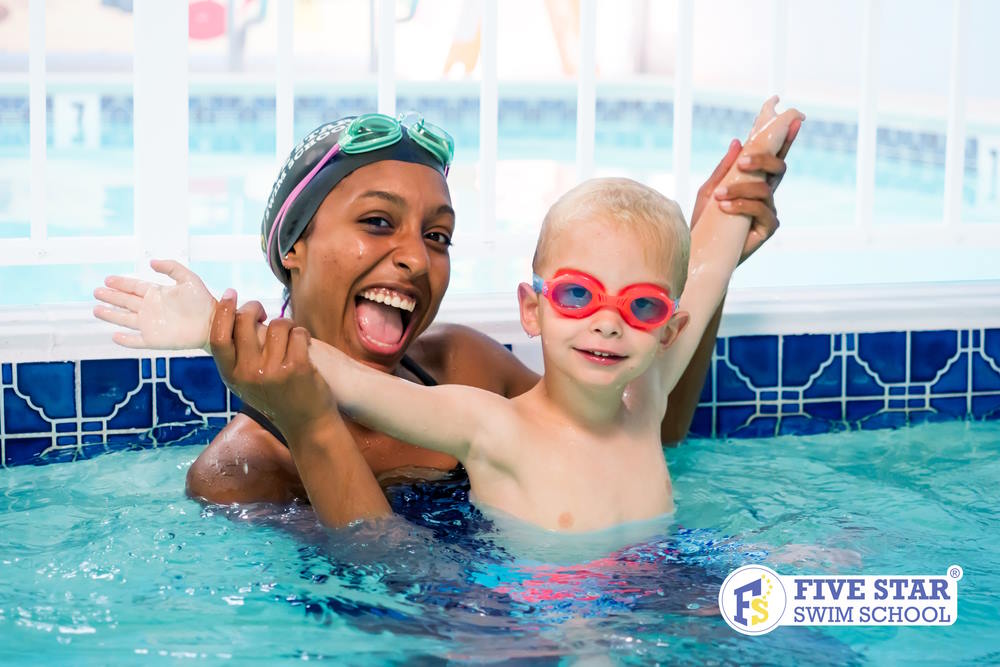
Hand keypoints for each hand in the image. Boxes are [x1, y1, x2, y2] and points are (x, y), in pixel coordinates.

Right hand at [93, 259, 216, 349]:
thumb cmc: (204, 302)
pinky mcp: (154, 340)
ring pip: (125, 319)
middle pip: (125, 302)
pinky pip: (136, 341)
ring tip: (96, 309)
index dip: (121, 283)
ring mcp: (151, 325)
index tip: (107, 280)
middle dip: (111, 297)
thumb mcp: (189, 279)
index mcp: (157, 294)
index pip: (134, 287)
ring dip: (111, 315)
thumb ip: (171, 268)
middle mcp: (151, 309)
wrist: (213, 323)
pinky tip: (115, 336)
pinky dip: (125, 340)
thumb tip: (152, 262)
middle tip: (96, 292)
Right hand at [209, 294, 335, 438]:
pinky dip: (302, 334)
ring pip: (276, 325)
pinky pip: (298, 332)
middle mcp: (248, 374)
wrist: (307, 424)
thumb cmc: (277, 398)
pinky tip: (303, 345)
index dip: (223, 311)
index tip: (230, 295)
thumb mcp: (247, 384)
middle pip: (245, 322)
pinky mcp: (297, 367)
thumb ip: (237, 357)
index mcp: (232, 377)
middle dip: (254, 307)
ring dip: (285, 324)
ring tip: (289, 336)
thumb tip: (232, 316)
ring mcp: (273, 371)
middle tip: (261, 311)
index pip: (218, 337)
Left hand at [691, 116, 801, 264]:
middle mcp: (767, 193)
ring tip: (719, 196)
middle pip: (778, 167)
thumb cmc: (705, 220)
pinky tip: (726, 207)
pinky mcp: (768, 228)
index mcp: (756, 180)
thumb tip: (736, 141)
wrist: (700, 251)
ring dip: (741, 189)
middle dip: (762, 159)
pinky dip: (743, 206)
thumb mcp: (710, 190)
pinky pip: (761, 211)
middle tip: (742, 160)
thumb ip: (725, 168)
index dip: (786, 138)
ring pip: (766, 189)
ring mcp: (769, 210)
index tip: (795, 118)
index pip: (774, 156)